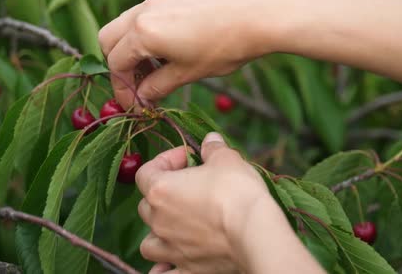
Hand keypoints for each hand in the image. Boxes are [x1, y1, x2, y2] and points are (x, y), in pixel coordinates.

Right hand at [98, 0, 281, 107]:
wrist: (259, 12)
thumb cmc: (224, 46)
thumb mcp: (188, 73)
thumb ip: (158, 86)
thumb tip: (142, 97)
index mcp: (143, 33)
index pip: (116, 64)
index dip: (122, 89)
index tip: (134, 105)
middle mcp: (143, 12)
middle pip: (109, 40)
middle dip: (118, 65)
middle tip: (138, 85)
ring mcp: (157, 0)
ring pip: (124, 25)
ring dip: (131, 49)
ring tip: (155, 69)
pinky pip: (144, 16)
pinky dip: (145, 35)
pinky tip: (168, 50)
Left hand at [135, 132, 270, 272]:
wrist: (255, 232)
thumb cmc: (237, 192)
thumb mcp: (227, 159)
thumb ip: (213, 149)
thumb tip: (209, 141)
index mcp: (160, 190)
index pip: (145, 171)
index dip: (165, 160)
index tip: (188, 157)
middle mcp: (159, 220)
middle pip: (146, 205)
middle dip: (163, 194)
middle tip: (189, 187)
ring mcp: (171, 247)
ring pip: (149, 242)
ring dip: (157, 232)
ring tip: (176, 225)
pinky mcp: (187, 268)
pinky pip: (164, 271)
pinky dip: (165, 267)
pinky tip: (173, 262)